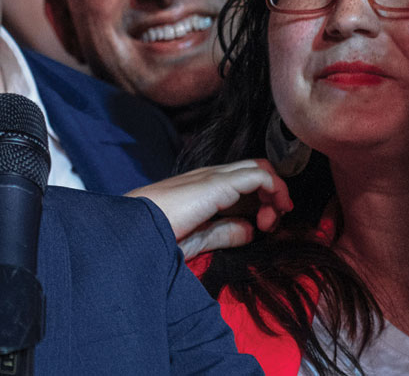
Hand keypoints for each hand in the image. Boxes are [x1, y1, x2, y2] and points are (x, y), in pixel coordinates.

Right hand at [126, 159, 292, 259]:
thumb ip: (223, 233)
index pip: (240, 181)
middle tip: (270, 223)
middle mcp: (207, 177)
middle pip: (253, 171)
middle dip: (271, 196)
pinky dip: (274, 191)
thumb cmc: (154, 238)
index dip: (259, 201)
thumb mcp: (197, 239)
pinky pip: (258, 176)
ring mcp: (212, 177)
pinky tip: (271, 214)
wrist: (133, 231)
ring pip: (259, 169)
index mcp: (199, 188)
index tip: (262, 228)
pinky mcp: (217, 183)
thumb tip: (249, 230)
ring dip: (275, 194)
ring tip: (271, 221)